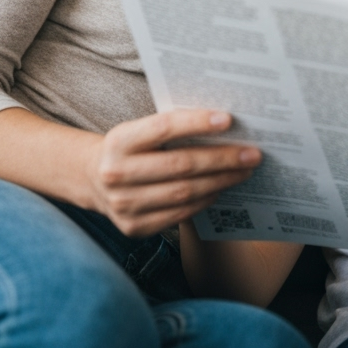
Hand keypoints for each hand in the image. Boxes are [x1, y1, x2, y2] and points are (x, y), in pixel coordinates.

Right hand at [87, 109, 260, 237]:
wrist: (94, 179)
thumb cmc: (132, 147)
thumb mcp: (141, 130)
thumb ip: (173, 127)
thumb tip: (226, 124)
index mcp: (119, 140)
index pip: (164, 128)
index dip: (197, 123)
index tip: (229, 119)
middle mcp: (117, 174)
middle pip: (181, 165)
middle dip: (222, 159)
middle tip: (253, 153)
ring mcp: (123, 205)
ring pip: (184, 192)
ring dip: (221, 181)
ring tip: (245, 171)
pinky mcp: (134, 227)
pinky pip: (179, 214)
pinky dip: (205, 200)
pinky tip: (221, 188)